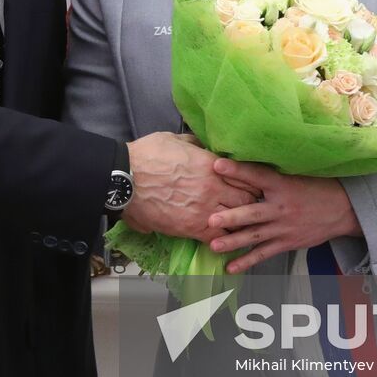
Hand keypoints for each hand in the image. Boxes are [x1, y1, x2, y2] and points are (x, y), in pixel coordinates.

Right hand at [122, 133, 258, 241]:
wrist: (125, 179)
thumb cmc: (146, 155)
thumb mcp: (175, 139)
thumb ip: (195, 143)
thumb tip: (204, 145)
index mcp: (211, 164)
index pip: (247, 176)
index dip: (251, 181)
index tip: (250, 184)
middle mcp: (213, 188)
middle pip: (247, 200)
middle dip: (249, 202)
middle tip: (247, 205)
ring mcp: (204, 209)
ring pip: (236, 220)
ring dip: (238, 221)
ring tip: (237, 223)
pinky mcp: (190, 228)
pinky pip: (217, 237)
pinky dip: (222, 237)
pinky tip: (222, 237)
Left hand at [205, 158, 361, 272]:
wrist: (343, 209)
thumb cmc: (315, 187)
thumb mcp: (295, 174)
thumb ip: (269, 173)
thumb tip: (240, 160)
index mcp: (282, 185)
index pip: (257, 175)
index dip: (238, 170)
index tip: (217, 165)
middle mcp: (281, 207)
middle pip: (254, 213)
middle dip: (232, 217)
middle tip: (211, 219)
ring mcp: (284, 228)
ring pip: (255, 236)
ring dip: (234, 242)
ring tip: (214, 245)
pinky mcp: (287, 243)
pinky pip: (264, 254)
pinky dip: (247, 261)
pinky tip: (230, 267)